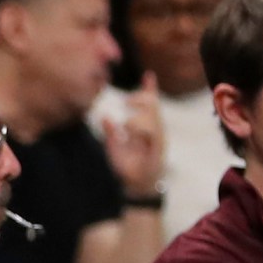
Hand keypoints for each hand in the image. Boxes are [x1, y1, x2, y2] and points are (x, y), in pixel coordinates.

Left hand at [100, 72, 165, 197]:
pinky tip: (129, 128)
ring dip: (138, 116)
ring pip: (153, 117)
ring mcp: (158, 139)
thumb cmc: (127, 167)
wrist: (135, 187)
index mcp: (146, 127)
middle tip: (127, 101)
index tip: (148, 75)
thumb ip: (111, 132)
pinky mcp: (157, 148)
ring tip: (127, 124)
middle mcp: (154, 130)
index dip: (150, 89)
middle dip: (142, 98)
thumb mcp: (114, 147)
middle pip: (154, 106)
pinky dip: (141, 128)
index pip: (150, 104)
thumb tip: (104, 116)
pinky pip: (152, 132)